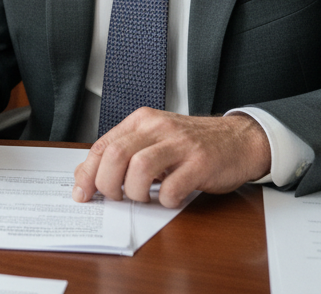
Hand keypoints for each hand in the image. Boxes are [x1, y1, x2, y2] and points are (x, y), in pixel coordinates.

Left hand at [72, 110, 270, 208]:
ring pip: (139, 168)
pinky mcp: (201, 162)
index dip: (87, 173)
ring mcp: (180, 144)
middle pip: (115, 155)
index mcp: (141, 121)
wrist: (239, 139)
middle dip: (107, 184)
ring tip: (145, 198)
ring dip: (136, 192)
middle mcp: (158, 128)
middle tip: (116, 198)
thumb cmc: (192, 145)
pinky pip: (172, 186)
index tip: (82, 194)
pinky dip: (165, 200)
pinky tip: (170, 198)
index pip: (102, 145)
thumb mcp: (154, 141)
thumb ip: (124, 153)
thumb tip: (88, 176)